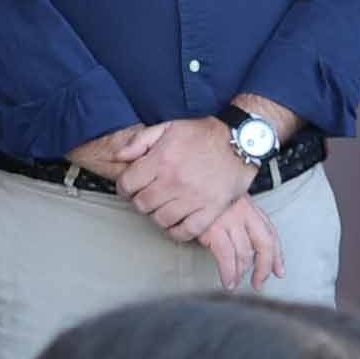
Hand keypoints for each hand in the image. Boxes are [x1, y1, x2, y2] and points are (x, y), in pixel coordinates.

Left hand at [80, 116, 241, 242]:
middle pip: (142, 205)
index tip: (130, 187)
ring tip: (162, 208)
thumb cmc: (204, 134)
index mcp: (161, 160)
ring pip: (160, 220)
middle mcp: (174, 181)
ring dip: (157, 216)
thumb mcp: (169, 127)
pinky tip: (176, 223)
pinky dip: (176, 231)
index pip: (127, 185)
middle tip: (147, 197)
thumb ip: (140, 140)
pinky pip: (185, 231)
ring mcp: (193, 198)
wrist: (240, 141)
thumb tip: (119, 156)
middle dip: (140, 201)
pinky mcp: (210, 210)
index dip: (125, 187)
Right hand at [197, 189, 281, 294]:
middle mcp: (244, 213)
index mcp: (250, 207)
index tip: (279, 271)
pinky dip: (228, 273)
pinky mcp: (214, 229)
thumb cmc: (203, 193)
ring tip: (234, 284)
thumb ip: (239, 219)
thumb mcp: (227, 202)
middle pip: (264, 245)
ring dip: (240, 273)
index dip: (277, 255)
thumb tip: (245, 244)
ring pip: (244, 254)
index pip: (271, 234)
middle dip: (264, 268)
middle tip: (259, 283)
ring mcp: (230, 220)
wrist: (186, 182)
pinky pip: (226, 257)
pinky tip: (227, 281)